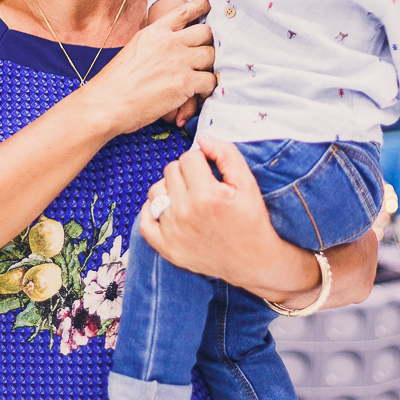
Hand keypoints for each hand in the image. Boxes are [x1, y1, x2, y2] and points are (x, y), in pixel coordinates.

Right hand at [84, 0, 214, 136]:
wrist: (106, 103)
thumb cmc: (115, 82)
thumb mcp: (134, 50)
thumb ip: (155, 43)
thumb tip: (169, 46)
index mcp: (154, 32)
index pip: (184, 11)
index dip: (201, 7)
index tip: (208, 6)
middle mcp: (169, 42)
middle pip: (206, 32)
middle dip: (207, 44)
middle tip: (203, 56)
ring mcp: (179, 61)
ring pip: (211, 55)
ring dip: (208, 67)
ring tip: (199, 78)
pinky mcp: (185, 83)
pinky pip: (210, 80)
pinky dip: (207, 88)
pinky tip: (197, 93)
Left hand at [139, 136, 377, 308]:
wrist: (254, 261)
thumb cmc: (251, 219)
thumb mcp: (247, 182)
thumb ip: (226, 153)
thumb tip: (201, 139)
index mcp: (207, 195)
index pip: (189, 158)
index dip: (202, 160)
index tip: (212, 172)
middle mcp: (186, 213)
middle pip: (171, 171)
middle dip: (187, 172)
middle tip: (203, 185)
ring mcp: (173, 233)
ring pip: (156, 191)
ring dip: (170, 189)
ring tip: (188, 197)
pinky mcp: (167, 248)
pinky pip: (145, 221)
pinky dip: (152, 211)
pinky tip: (168, 208)